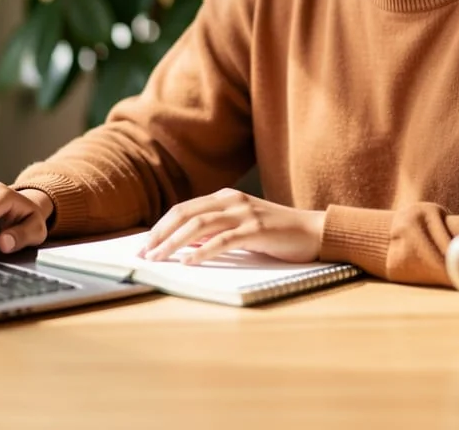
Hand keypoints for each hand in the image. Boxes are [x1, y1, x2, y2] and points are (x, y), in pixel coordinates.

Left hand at [140, 189, 324, 265]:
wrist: (314, 232)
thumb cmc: (276, 233)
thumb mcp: (241, 227)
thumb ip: (215, 231)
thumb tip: (184, 244)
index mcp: (225, 197)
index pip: (183, 209)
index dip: (160, 226)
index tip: (143, 245)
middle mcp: (231, 200)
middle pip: (185, 214)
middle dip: (160, 234)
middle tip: (143, 254)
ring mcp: (244, 213)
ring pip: (199, 226)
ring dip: (174, 243)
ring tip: (158, 259)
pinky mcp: (256, 229)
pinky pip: (223, 240)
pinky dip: (203, 251)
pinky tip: (189, 262)